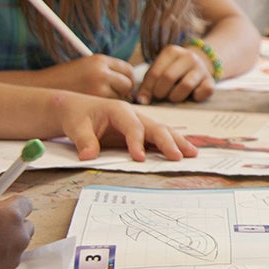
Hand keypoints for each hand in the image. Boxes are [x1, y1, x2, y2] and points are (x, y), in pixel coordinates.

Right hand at [0, 196, 32, 268]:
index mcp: (10, 217)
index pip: (24, 202)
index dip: (11, 203)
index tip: (1, 205)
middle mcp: (19, 235)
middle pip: (25, 222)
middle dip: (11, 222)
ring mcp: (16, 254)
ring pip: (20, 240)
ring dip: (9, 237)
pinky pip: (12, 256)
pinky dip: (3, 253)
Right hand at [34, 55, 133, 99]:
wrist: (39, 88)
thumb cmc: (63, 79)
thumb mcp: (86, 68)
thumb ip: (106, 71)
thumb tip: (128, 82)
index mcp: (99, 60)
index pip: (127, 70)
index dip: (126, 79)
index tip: (121, 86)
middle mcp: (101, 71)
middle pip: (127, 83)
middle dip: (123, 91)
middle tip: (112, 96)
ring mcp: (98, 86)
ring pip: (120, 97)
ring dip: (114, 100)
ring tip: (97, 100)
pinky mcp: (93, 100)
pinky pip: (109, 106)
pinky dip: (105, 107)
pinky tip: (92, 106)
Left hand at [49, 92, 198, 160]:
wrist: (75, 109)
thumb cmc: (77, 116)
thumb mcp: (75, 127)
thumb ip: (84, 141)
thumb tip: (88, 157)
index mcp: (119, 110)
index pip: (133, 127)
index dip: (137, 142)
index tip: (139, 159)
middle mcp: (134, 114)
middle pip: (156, 127)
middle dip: (168, 142)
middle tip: (178, 157)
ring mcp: (140, 122)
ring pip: (163, 131)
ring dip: (178, 142)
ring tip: (192, 154)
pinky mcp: (141, 131)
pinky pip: (159, 137)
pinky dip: (172, 144)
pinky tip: (183, 152)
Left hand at [136, 45, 213, 103]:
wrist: (197, 66)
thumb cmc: (172, 71)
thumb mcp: (159, 71)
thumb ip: (148, 84)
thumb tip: (140, 100)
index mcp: (171, 51)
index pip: (155, 73)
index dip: (147, 89)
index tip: (144, 99)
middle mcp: (188, 56)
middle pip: (168, 78)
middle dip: (160, 92)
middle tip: (160, 96)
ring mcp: (201, 68)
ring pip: (186, 85)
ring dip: (176, 96)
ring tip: (173, 97)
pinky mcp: (211, 80)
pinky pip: (204, 91)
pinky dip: (196, 97)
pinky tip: (191, 96)